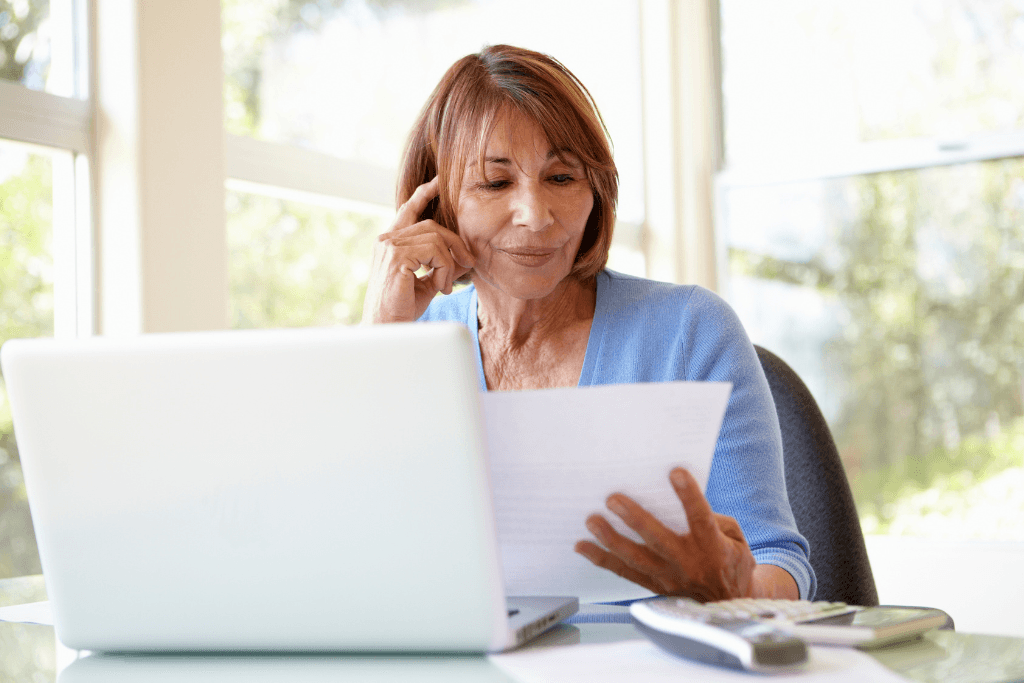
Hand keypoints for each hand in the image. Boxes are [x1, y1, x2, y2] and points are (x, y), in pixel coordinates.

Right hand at [362, 177, 475, 323]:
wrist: (386, 329)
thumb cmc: (402, 309)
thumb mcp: (426, 283)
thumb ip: (440, 266)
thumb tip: (464, 257)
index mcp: (389, 243)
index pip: (408, 211)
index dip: (423, 194)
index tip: (438, 182)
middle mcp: (386, 240)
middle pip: (431, 225)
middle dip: (455, 242)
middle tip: (469, 262)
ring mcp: (389, 247)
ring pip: (435, 238)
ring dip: (449, 262)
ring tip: (446, 285)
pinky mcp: (396, 258)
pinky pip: (434, 251)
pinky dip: (444, 269)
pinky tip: (441, 287)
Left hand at [574, 467, 756, 601]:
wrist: (728, 601)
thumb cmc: (730, 558)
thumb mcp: (734, 536)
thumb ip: (712, 518)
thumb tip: (680, 498)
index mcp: (713, 547)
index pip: (701, 518)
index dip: (689, 496)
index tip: (675, 472)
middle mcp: (688, 563)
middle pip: (658, 540)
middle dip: (635, 519)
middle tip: (612, 498)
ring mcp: (668, 577)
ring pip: (635, 558)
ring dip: (611, 539)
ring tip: (592, 520)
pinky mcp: (654, 585)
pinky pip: (624, 572)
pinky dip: (601, 559)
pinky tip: (582, 545)